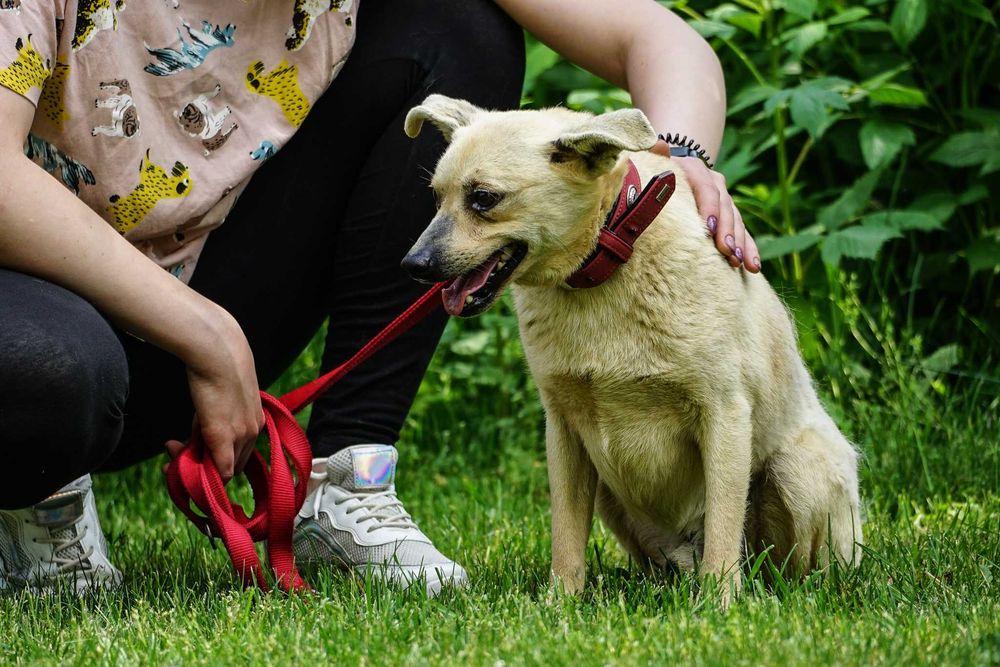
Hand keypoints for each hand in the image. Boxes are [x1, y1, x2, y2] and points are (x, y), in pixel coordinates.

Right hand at [165, 309, 263, 481]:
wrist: (219, 352)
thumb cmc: (218, 368)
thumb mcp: (221, 399)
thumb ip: (213, 420)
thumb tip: (195, 438)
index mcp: (255, 421)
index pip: (239, 454)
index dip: (215, 460)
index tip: (189, 450)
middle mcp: (253, 431)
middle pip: (232, 466)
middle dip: (203, 466)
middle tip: (175, 451)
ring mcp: (241, 435)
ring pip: (224, 469)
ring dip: (195, 465)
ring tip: (173, 445)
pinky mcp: (224, 436)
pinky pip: (221, 471)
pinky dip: (200, 472)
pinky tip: (176, 454)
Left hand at [651, 142, 760, 272]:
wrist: (675, 166)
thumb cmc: (657, 169)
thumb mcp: (653, 159)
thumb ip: (654, 153)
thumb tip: (657, 144)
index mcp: (695, 170)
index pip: (705, 188)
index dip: (709, 207)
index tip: (709, 228)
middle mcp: (714, 183)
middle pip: (725, 207)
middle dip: (728, 231)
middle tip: (727, 251)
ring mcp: (724, 200)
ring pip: (737, 221)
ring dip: (741, 243)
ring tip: (742, 263)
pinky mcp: (729, 216)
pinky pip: (742, 233)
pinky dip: (748, 249)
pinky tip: (753, 267)